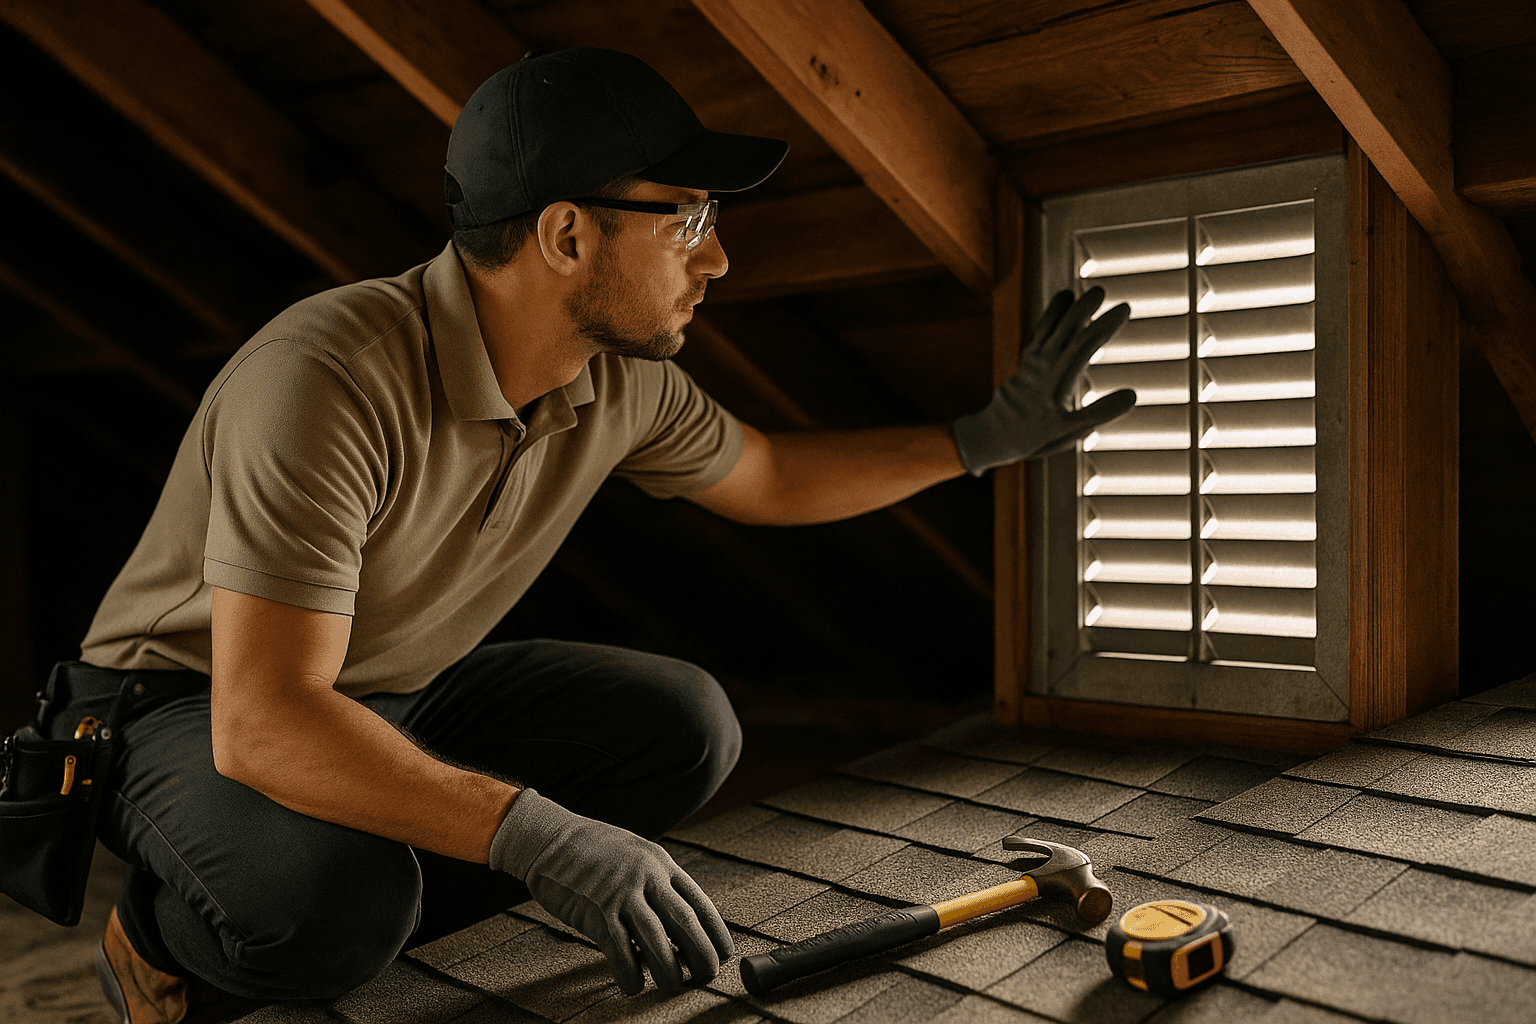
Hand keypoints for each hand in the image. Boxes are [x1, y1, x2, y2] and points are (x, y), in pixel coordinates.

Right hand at [488, 788, 732, 994]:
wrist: (551, 839)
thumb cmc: (594, 851)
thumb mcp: (637, 855)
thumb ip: (658, 882)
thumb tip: (680, 921)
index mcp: (661, 863)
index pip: (700, 902)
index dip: (716, 933)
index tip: (724, 954)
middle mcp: (646, 877)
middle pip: (684, 923)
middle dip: (701, 955)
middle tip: (706, 976)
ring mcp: (620, 894)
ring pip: (656, 941)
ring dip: (669, 971)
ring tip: (673, 986)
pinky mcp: (595, 911)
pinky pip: (619, 950)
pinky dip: (630, 973)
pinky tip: (633, 985)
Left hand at [951, 287, 1136, 474]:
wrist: (995, 434)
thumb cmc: (1035, 436)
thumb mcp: (1069, 431)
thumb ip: (1099, 413)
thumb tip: (1131, 396)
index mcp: (1058, 380)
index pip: (1085, 344)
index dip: (1105, 324)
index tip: (1124, 308)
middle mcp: (1045, 365)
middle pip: (1068, 328)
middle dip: (1085, 308)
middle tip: (1102, 291)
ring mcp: (1034, 360)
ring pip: (1053, 326)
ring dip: (1068, 307)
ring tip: (1084, 291)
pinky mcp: (1026, 359)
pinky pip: (1040, 330)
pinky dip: (1052, 313)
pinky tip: (1063, 300)